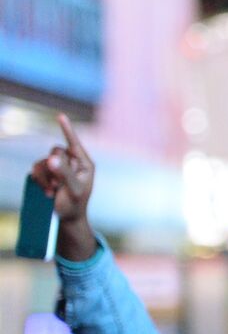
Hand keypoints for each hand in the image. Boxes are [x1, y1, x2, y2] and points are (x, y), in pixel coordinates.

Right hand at [31, 114, 98, 260]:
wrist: (66, 217)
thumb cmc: (75, 204)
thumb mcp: (73, 189)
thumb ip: (64, 173)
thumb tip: (52, 158)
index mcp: (85, 164)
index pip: (74, 144)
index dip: (67, 130)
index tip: (60, 116)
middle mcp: (72, 162)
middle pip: (55, 152)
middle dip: (53, 168)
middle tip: (57, 185)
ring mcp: (59, 167)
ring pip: (43, 160)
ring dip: (45, 176)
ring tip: (52, 191)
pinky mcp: (47, 172)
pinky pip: (36, 168)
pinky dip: (39, 179)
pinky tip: (46, 191)